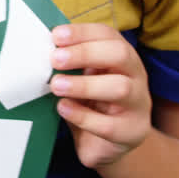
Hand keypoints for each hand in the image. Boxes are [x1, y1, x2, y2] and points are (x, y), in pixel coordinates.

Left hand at [49, 24, 151, 168]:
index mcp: (122, 56)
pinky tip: (64, 109)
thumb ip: (70, 64)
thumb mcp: (83, 78)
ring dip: (84, 85)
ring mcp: (137, 104)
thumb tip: (41, 50)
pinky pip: (109, 124)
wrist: (109, 144)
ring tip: (56, 85)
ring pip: (120, 87)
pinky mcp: (131, 131)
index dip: (82, 32)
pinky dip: (83, 116)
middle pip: (120, 54)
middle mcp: (136, 75)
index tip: (56, 36)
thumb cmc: (92, 103)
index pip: (108, 35)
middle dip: (85, 53)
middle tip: (55, 59)